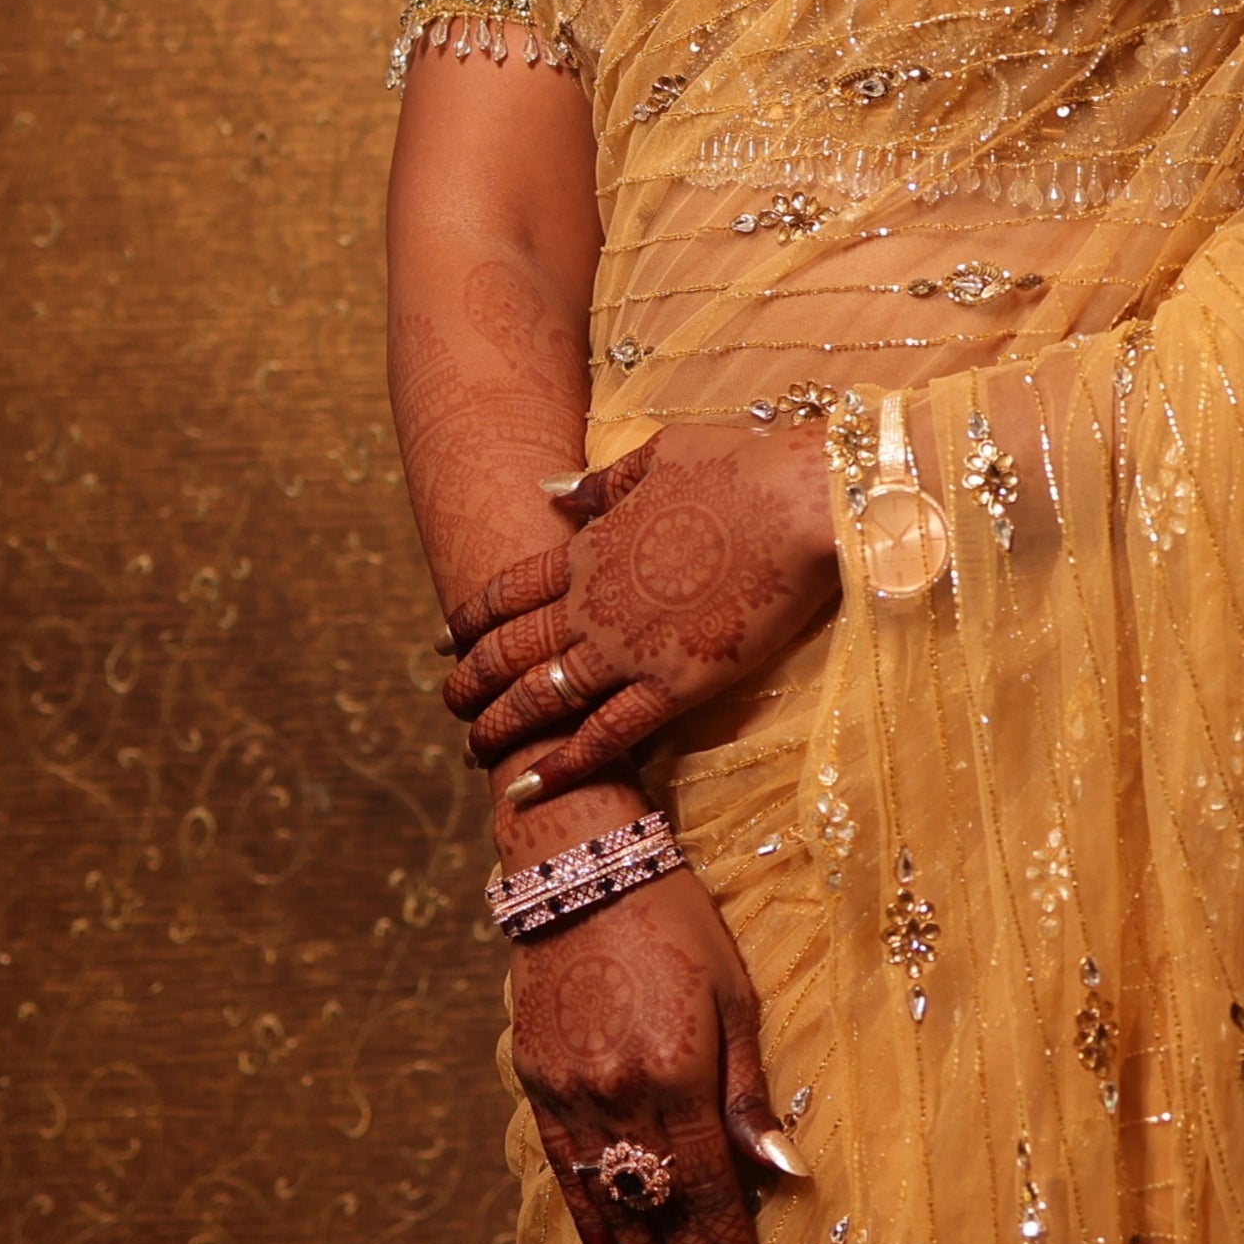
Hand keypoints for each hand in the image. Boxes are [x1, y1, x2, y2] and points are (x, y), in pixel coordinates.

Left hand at [443, 421, 837, 800]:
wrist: (800, 503)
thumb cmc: (739, 468)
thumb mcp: (659, 455)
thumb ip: (600, 482)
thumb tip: (552, 491)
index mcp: (589, 548)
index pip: (507, 592)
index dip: (469, 619)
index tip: (443, 642)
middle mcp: (594, 604)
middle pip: (511, 652)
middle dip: (471, 682)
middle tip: (449, 705)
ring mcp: (630, 649)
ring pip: (542, 699)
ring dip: (500, 728)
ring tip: (474, 751)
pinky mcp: (675, 685)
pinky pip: (606, 735)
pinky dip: (562, 765)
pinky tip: (527, 788)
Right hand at [512, 859, 806, 1243]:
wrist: (579, 869)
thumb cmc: (676, 921)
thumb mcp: (734, 994)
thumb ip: (748, 1092)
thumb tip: (783, 1171)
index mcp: (676, 1075)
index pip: (708, 1194)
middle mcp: (620, 1098)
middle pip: (660, 1217)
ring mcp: (572, 1097)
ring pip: (613, 1209)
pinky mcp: (539, 1085)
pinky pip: (568, 1176)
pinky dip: (592, 1228)